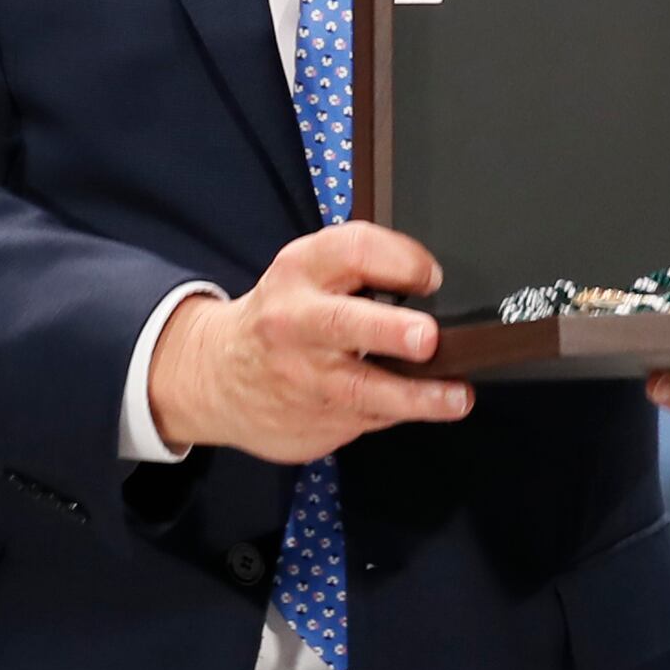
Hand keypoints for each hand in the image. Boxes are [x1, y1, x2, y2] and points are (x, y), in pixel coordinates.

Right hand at [143, 222, 472, 465]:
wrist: (215, 375)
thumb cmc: (281, 317)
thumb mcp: (306, 275)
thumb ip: (361, 272)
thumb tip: (430, 289)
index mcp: (298, 272)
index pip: (353, 250)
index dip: (400, 259)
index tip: (431, 277)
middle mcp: (294, 322)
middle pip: (342, 323)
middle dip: (388, 331)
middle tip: (427, 339)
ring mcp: (301, 377)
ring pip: (360, 389)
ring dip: (414, 396)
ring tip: (455, 398)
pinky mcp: (310, 420)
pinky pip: (366, 417)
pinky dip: (399, 412)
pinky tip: (424, 407)